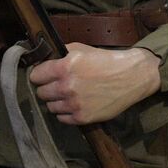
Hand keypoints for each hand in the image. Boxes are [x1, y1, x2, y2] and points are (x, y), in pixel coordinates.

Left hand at [29, 44, 161, 124]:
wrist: (131, 76)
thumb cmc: (106, 61)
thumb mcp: (82, 49)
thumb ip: (60, 54)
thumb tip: (42, 61)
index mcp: (64, 66)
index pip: (35, 76)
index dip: (40, 75)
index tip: (46, 76)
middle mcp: (67, 86)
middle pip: (41, 93)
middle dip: (48, 88)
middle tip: (60, 85)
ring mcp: (74, 104)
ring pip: (50, 107)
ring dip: (57, 101)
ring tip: (70, 95)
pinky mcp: (82, 117)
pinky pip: (62, 118)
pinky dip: (66, 112)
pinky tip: (76, 104)